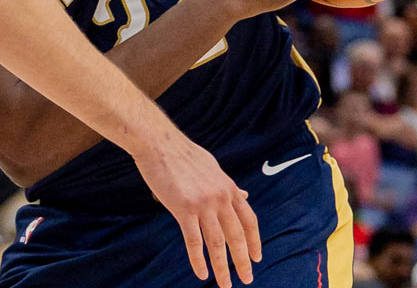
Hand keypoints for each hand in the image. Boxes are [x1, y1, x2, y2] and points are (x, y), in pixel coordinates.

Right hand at [132, 128, 259, 285]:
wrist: (159, 143)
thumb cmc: (183, 155)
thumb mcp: (213, 168)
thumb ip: (228, 185)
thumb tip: (244, 195)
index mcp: (228, 188)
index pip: (248, 220)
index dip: (254, 241)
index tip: (257, 258)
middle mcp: (220, 197)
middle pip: (236, 236)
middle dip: (243, 261)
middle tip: (247, 279)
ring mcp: (203, 204)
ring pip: (217, 243)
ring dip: (222, 267)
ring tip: (225, 284)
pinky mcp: (183, 209)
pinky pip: (194, 241)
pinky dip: (198, 260)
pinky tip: (201, 274)